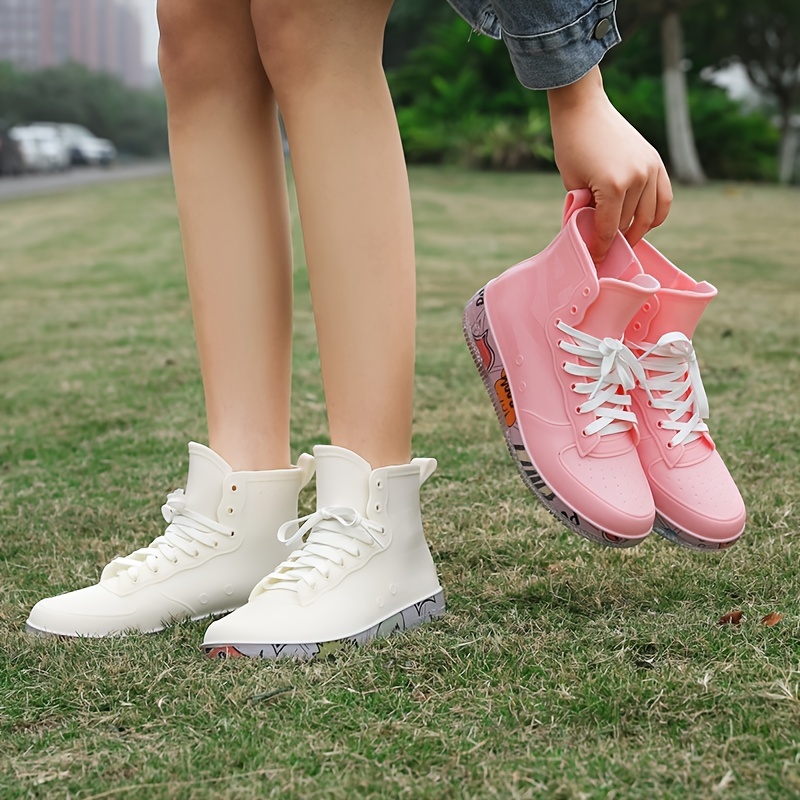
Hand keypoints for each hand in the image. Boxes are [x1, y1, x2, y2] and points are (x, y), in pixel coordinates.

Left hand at [548, 67, 671, 261]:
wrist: (584, 109)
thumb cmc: (572, 145)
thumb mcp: (573, 184)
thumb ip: (586, 209)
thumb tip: (595, 232)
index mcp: (612, 186)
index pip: (610, 229)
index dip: (602, 248)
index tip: (596, 260)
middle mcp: (637, 178)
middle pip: (629, 224)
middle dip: (617, 240)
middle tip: (607, 252)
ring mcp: (650, 169)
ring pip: (649, 215)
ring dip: (636, 230)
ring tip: (624, 240)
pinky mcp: (656, 162)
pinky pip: (664, 198)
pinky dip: (656, 214)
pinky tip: (643, 223)